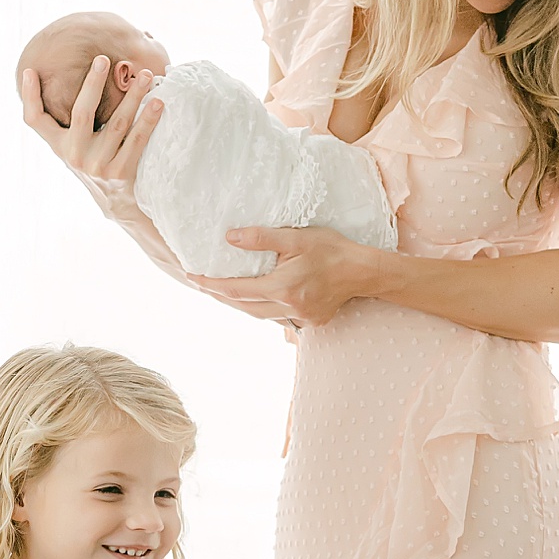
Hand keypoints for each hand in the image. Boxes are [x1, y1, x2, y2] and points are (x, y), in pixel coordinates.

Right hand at [20, 58, 164, 224]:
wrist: (116, 201)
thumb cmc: (93, 160)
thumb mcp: (72, 144)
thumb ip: (64, 119)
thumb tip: (44, 76)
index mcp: (60, 145)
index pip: (35, 120)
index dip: (29, 95)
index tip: (30, 70)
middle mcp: (75, 155)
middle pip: (81, 113)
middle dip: (92, 83)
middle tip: (102, 59)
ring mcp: (99, 165)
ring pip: (117, 123)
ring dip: (133, 96)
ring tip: (145, 75)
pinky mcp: (121, 173)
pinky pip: (137, 140)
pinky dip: (149, 120)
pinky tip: (158, 103)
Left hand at [191, 226, 382, 328]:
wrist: (365, 271)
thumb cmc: (332, 249)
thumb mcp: (296, 237)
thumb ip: (261, 238)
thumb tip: (230, 238)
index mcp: (282, 288)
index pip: (236, 290)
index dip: (211, 285)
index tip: (193, 278)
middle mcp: (289, 308)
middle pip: (244, 306)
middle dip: (222, 296)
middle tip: (203, 285)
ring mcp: (301, 318)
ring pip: (260, 315)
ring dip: (242, 303)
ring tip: (226, 291)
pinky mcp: (312, 321)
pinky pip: (278, 317)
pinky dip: (264, 308)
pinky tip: (260, 297)